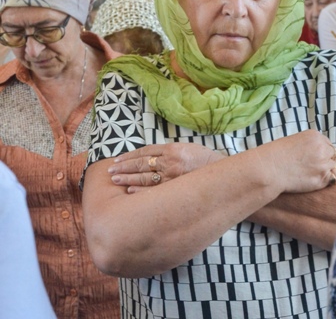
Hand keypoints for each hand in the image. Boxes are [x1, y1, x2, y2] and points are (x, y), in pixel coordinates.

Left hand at [108, 143, 223, 191]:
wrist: (222, 175)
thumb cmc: (204, 161)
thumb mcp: (186, 148)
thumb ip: (168, 151)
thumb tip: (148, 156)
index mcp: (172, 149)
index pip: (145, 151)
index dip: (130, 155)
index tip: (117, 159)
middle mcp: (170, 162)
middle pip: (141, 164)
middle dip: (124, 167)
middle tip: (110, 170)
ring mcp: (172, 177)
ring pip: (145, 177)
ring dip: (128, 178)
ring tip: (116, 180)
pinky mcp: (175, 189)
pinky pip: (154, 190)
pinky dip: (141, 191)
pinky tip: (130, 191)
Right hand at [266, 130, 335, 193]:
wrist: (269, 169)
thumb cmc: (276, 156)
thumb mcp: (294, 141)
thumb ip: (309, 145)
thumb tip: (318, 153)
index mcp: (314, 136)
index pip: (328, 144)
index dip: (324, 152)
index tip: (317, 158)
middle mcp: (321, 147)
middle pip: (334, 154)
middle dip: (329, 160)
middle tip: (319, 167)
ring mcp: (323, 163)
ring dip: (332, 169)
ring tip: (322, 173)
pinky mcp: (323, 178)